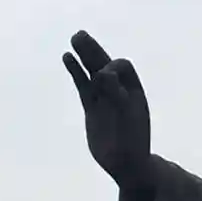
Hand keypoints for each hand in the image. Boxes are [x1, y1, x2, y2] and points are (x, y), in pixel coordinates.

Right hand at [63, 31, 151, 188]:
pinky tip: (67, 58)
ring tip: (74, 39)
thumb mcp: (127, 119)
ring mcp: (104, 100)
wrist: (126, 165)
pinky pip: (83, 86)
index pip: (122, 68)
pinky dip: (76, 72)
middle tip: (79, 35)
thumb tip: (103, 74)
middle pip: (105, 64)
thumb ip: (115, 95)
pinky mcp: (92, 109)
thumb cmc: (133, 143)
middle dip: (93, 51)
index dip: (112, 68)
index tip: (104, 80)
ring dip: (84, 56)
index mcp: (133, 91)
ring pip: (92, 73)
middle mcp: (119, 92)